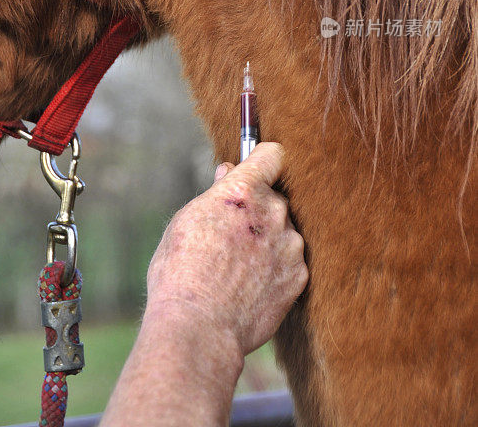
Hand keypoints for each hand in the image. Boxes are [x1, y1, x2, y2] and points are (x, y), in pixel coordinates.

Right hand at [145, 142, 307, 356]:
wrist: (199, 327)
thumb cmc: (181, 271)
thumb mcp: (186, 221)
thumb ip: (215, 193)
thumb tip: (227, 172)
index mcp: (243, 190)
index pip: (272, 155)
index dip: (262, 160)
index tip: (256, 169)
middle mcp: (274, 211)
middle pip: (274, 196)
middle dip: (257, 209)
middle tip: (231, 234)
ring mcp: (290, 245)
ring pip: (283, 230)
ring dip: (268, 240)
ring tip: (238, 267)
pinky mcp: (299, 276)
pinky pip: (290, 261)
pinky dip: (276, 268)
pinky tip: (251, 285)